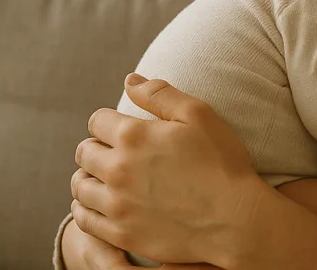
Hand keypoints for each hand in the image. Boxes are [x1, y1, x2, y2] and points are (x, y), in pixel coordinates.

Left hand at [71, 74, 264, 266]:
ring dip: (89, 178)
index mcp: (133, 136)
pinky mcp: (121, 234)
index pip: (96, 121)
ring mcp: (117, 205)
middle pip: (84, 153)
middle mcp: (118, 169)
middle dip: (97, 148)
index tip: (121, 129)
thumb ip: (160, 93)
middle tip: (115, 153)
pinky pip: (84, 220)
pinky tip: (101, 205)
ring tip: (105, 179)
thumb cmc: (222, 163)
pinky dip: (85, 210)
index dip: (109, 121)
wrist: (236, 219)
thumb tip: (130, 80)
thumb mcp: (199, 115)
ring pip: (80, 187)